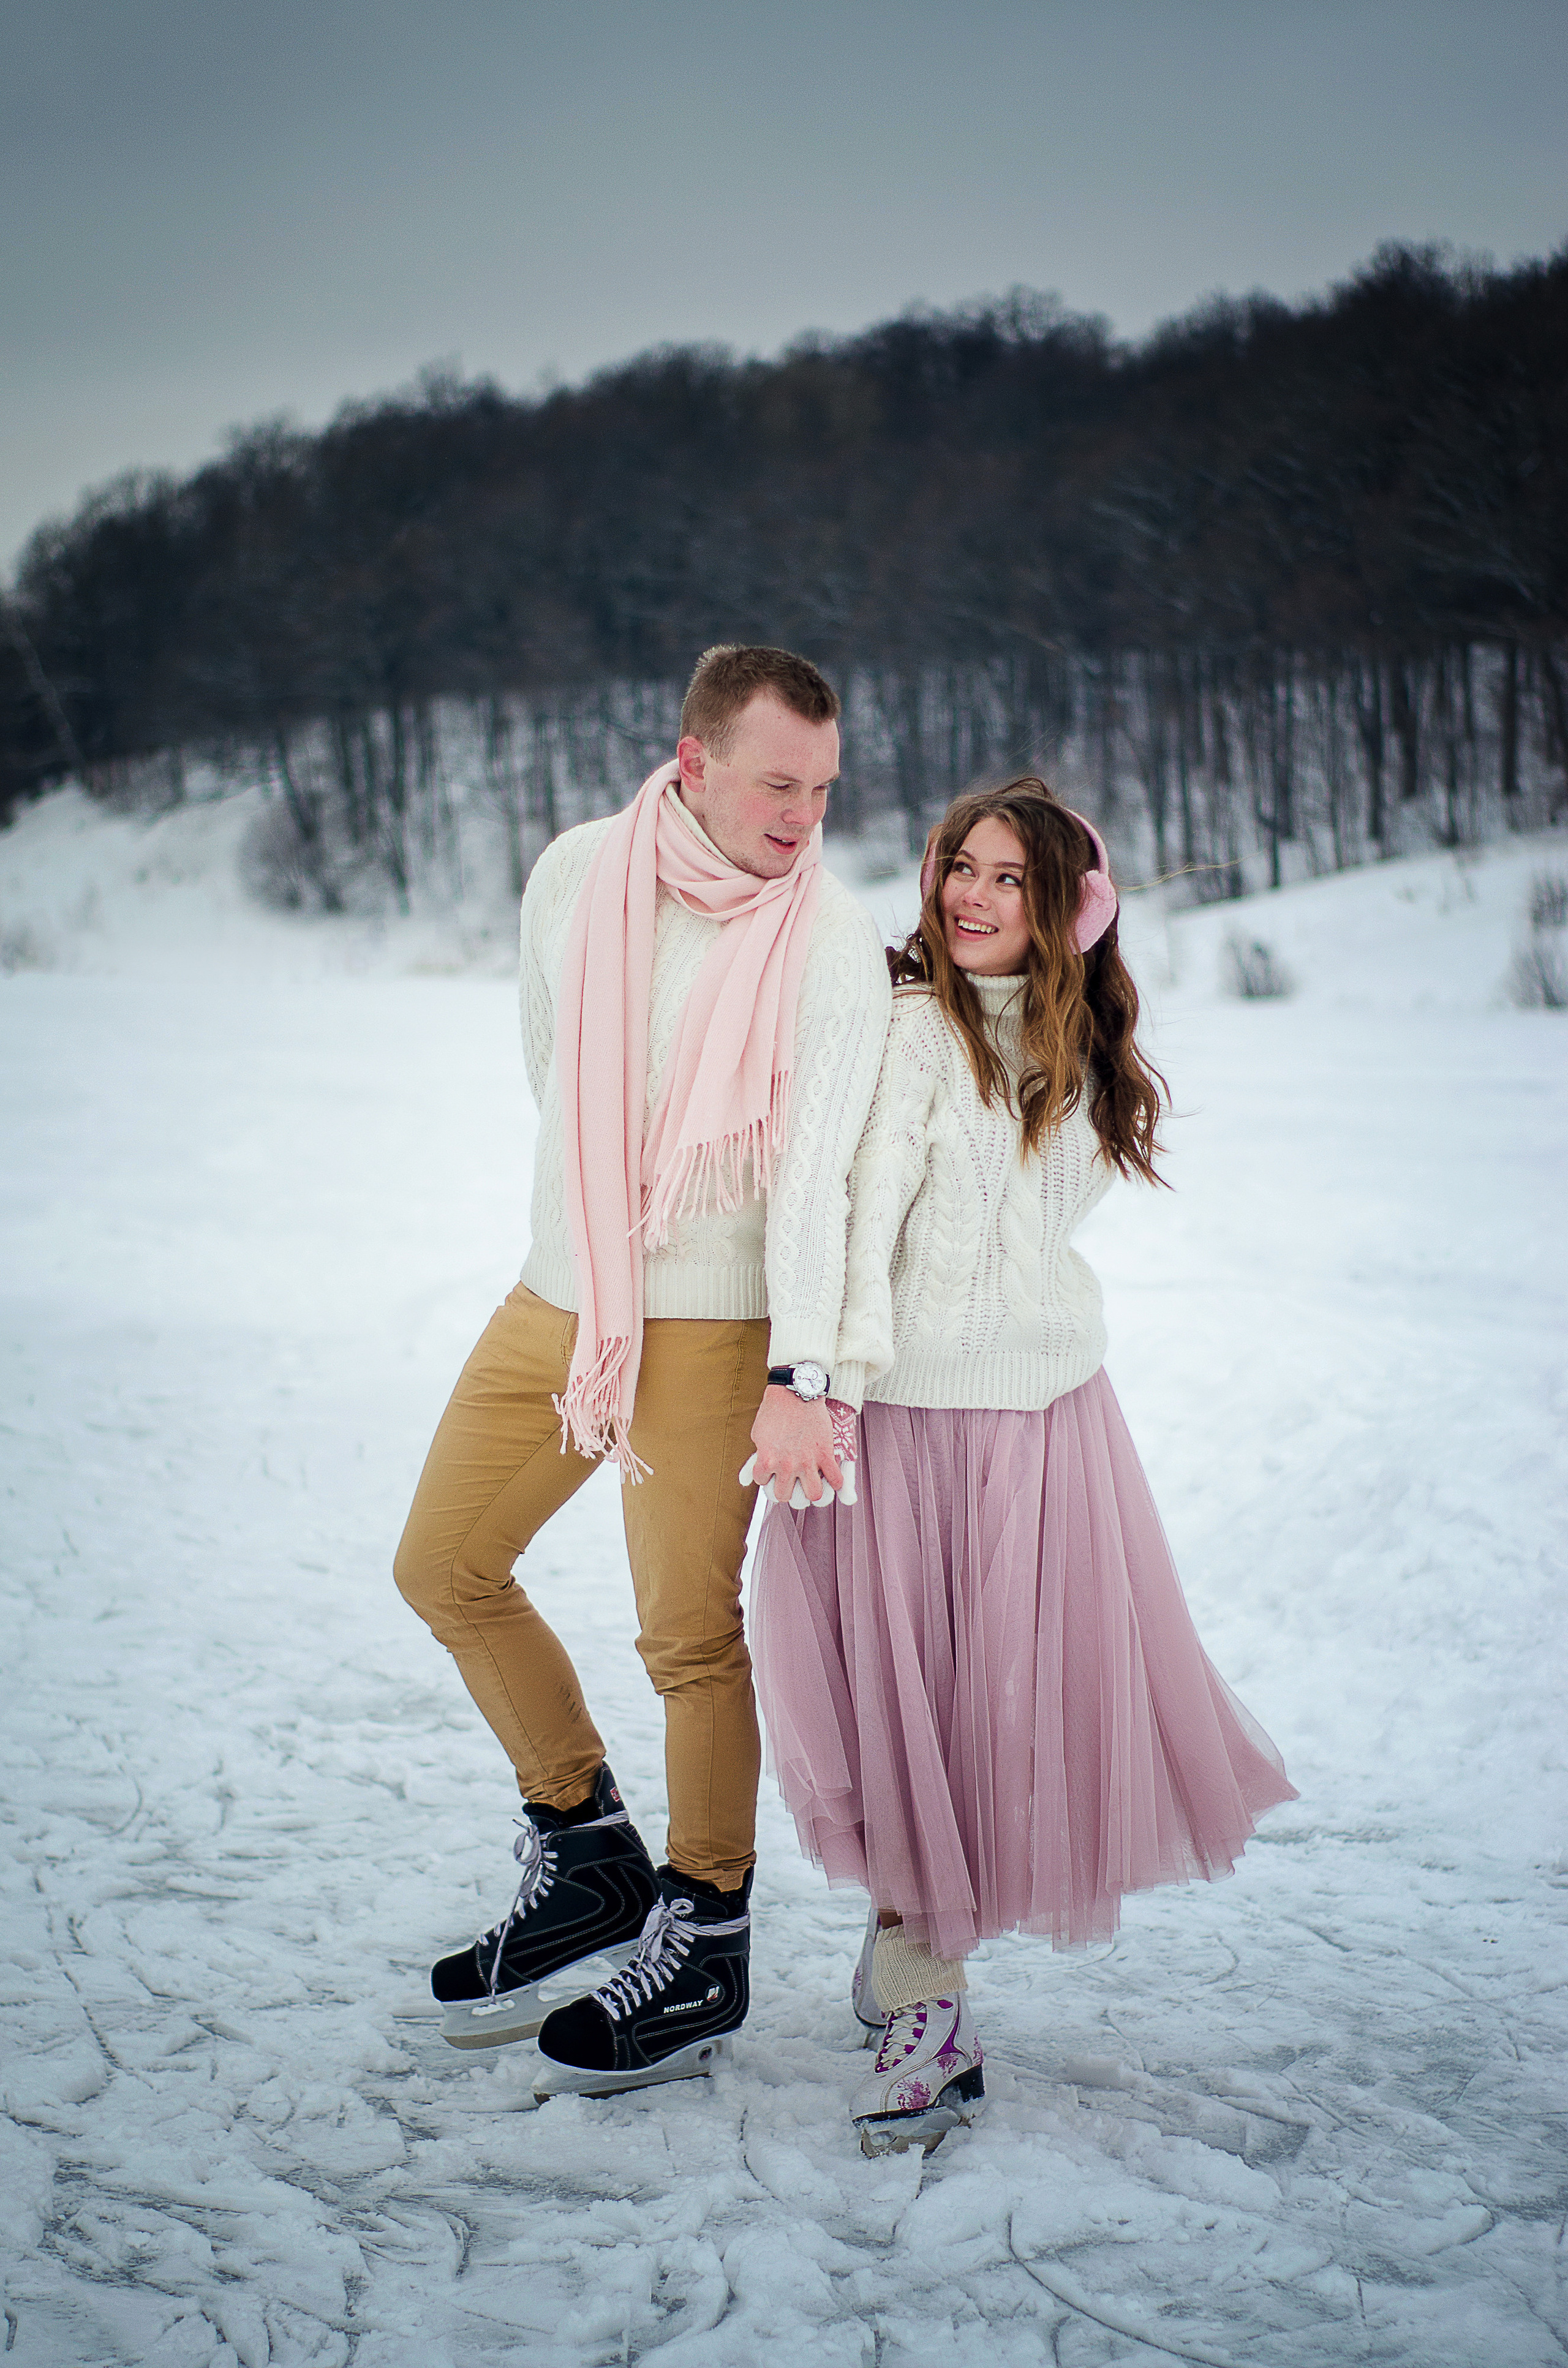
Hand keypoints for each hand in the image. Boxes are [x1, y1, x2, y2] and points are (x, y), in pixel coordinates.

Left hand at [749, 1385, 842, 1506]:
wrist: (796, 1392)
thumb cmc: (774, 1410)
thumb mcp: (757, 1434)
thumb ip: (758, 1454)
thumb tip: (758, 1468)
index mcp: (767, 1461)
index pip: (762, 1482)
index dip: (766, 1475)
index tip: (771, 1469)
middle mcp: (787, 1466)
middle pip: (785, 1496)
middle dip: (786, 1489)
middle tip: (789, 1481)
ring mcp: (808, 1462)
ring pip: (813, 1494)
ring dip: (810, 1491)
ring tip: (809, 1484)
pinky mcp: (826, 1454)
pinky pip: (836, 1479)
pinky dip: (835, 1482)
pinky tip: (831, 1478)